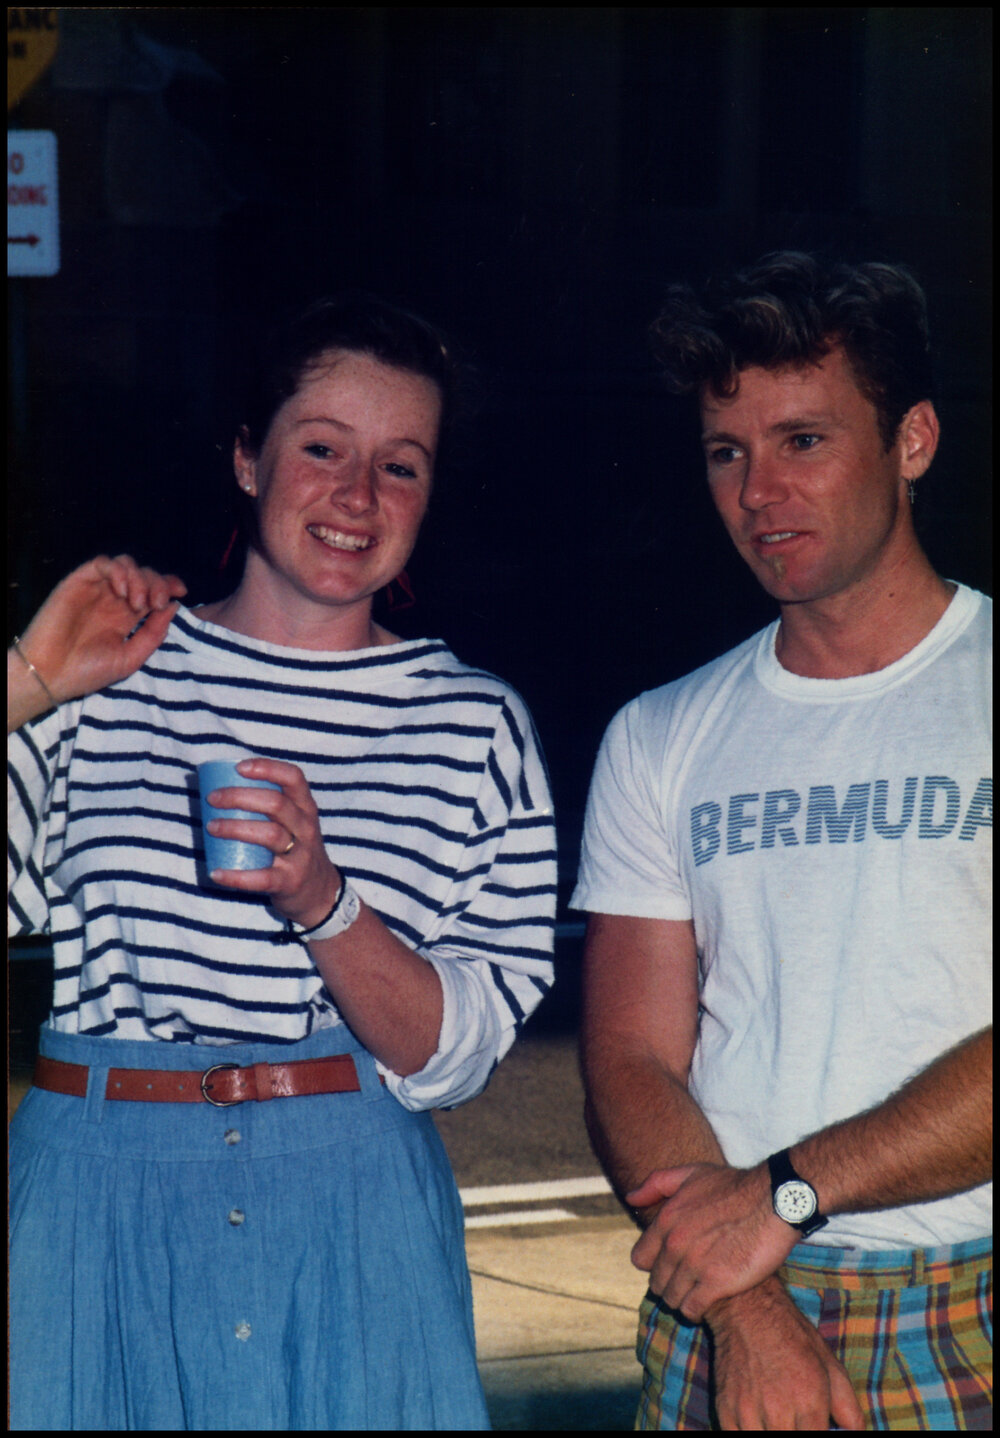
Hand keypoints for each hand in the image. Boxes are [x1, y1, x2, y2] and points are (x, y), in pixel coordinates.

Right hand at [14, 554, 185, 706]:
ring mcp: (96, 590)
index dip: (169, 585)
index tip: (182, 592)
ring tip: (138, 603)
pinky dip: (118, 572)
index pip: (153, 590)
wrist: (51, 675)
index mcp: (127, 616)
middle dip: (157, 584)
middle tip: (155, 605)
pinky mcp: (78, 582)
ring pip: (126, 564)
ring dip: (139, 578)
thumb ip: (154, 633)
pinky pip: (102, 564)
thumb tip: (174, 605)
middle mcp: (113, 600)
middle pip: (144, 574)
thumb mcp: (131, 658)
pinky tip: (121, 593)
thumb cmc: (88, 672)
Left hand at [205, 757, 342, 929]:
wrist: (319, 892)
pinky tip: (216, 872)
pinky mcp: (290, 881)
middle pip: (276, 804)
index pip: (293, 778)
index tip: (239, 768)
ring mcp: (300, 855)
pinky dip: (236, 876)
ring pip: (270, 835)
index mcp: (305, 807)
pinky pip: (262, 878)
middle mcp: (306, 828)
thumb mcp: (294, 823)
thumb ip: (269, 807)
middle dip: (240, 797)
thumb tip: (220, 788)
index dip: (267, 768)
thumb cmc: (295, 848)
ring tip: (211, 826)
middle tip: (213, 799)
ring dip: (235, 828)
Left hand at [628, 1162, 796, 1320]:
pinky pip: (692, 1309)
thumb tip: (630, 1198)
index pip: (640, 1258)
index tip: (670, 1263)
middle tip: (687, 1280)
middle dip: (669, 1282)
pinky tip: (708, 1300)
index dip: (654, 1263)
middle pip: (657, 1282)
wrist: (773, 1200)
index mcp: (666, 1220)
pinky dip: (696, 1310)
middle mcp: (675, 1244)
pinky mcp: (717, 1283)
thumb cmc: (734, 1186)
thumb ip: (656, 1184)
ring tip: (698, 1292)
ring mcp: (695, 1265)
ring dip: (682, 1298)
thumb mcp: (691, 1174)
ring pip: (672, 1298)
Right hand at [707, 1281, 864, 1430]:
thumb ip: (849, 1407)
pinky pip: (737, 1437)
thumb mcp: (830, 1364)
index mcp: (808, 1399)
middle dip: (796, 1434)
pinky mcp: (725, 1408)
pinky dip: (749, 1432)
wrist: (747, 1308)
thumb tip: (855, 1434)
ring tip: (777, 1419)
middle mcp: (778, 1409)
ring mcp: (748, 1411)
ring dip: (771, 1433)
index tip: (814, 1428)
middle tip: (795, 1420)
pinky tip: (757, 1420)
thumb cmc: (791, 1335)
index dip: (818, 1437)